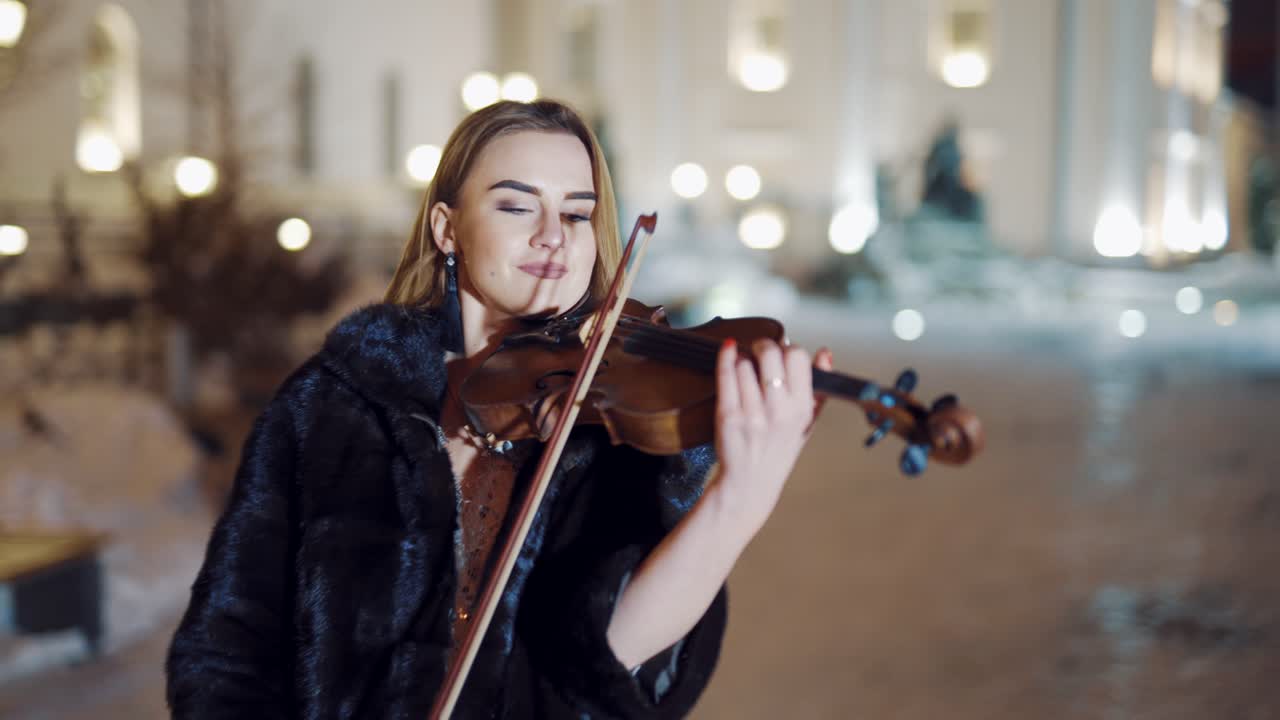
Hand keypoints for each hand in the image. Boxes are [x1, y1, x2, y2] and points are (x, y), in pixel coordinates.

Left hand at [709, 337, 833, 533]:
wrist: (751, 483)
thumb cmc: (779, 451)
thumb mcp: (808, 423)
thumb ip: (819, 388)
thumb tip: (825, 353)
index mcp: (801, 408)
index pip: (798, 357)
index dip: (789, 348)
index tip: (782, 352)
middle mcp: (778, 410)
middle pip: (771, 354)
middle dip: (763, 345)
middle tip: (760, 350)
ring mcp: (752, 413)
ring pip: (746, 363)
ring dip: (743, 359)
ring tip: (746, 369)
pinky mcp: (728, 415)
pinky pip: (726, 375)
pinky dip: (726, 357)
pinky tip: (728, 350)